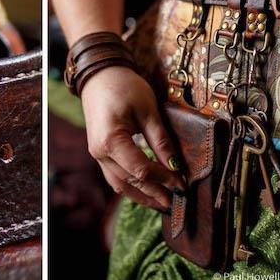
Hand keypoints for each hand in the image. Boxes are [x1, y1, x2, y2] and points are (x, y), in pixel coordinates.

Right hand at [81, 66, 185, 210]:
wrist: (99, 77)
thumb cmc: (124, 88)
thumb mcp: (147, 111)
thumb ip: (160, 140)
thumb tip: (176, 166)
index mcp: (111, 140)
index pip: (141, 169)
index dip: (163, 179)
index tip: (182, 183)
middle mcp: (100, 152)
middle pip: (130, 181)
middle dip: (154, 192)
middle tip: (176, 201)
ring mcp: (97, 154)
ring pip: (119, 184)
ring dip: (141, 195)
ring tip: (162, 203)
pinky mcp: (99, 153)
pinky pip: (114, 176)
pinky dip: (131, 186)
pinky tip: (146, 190)